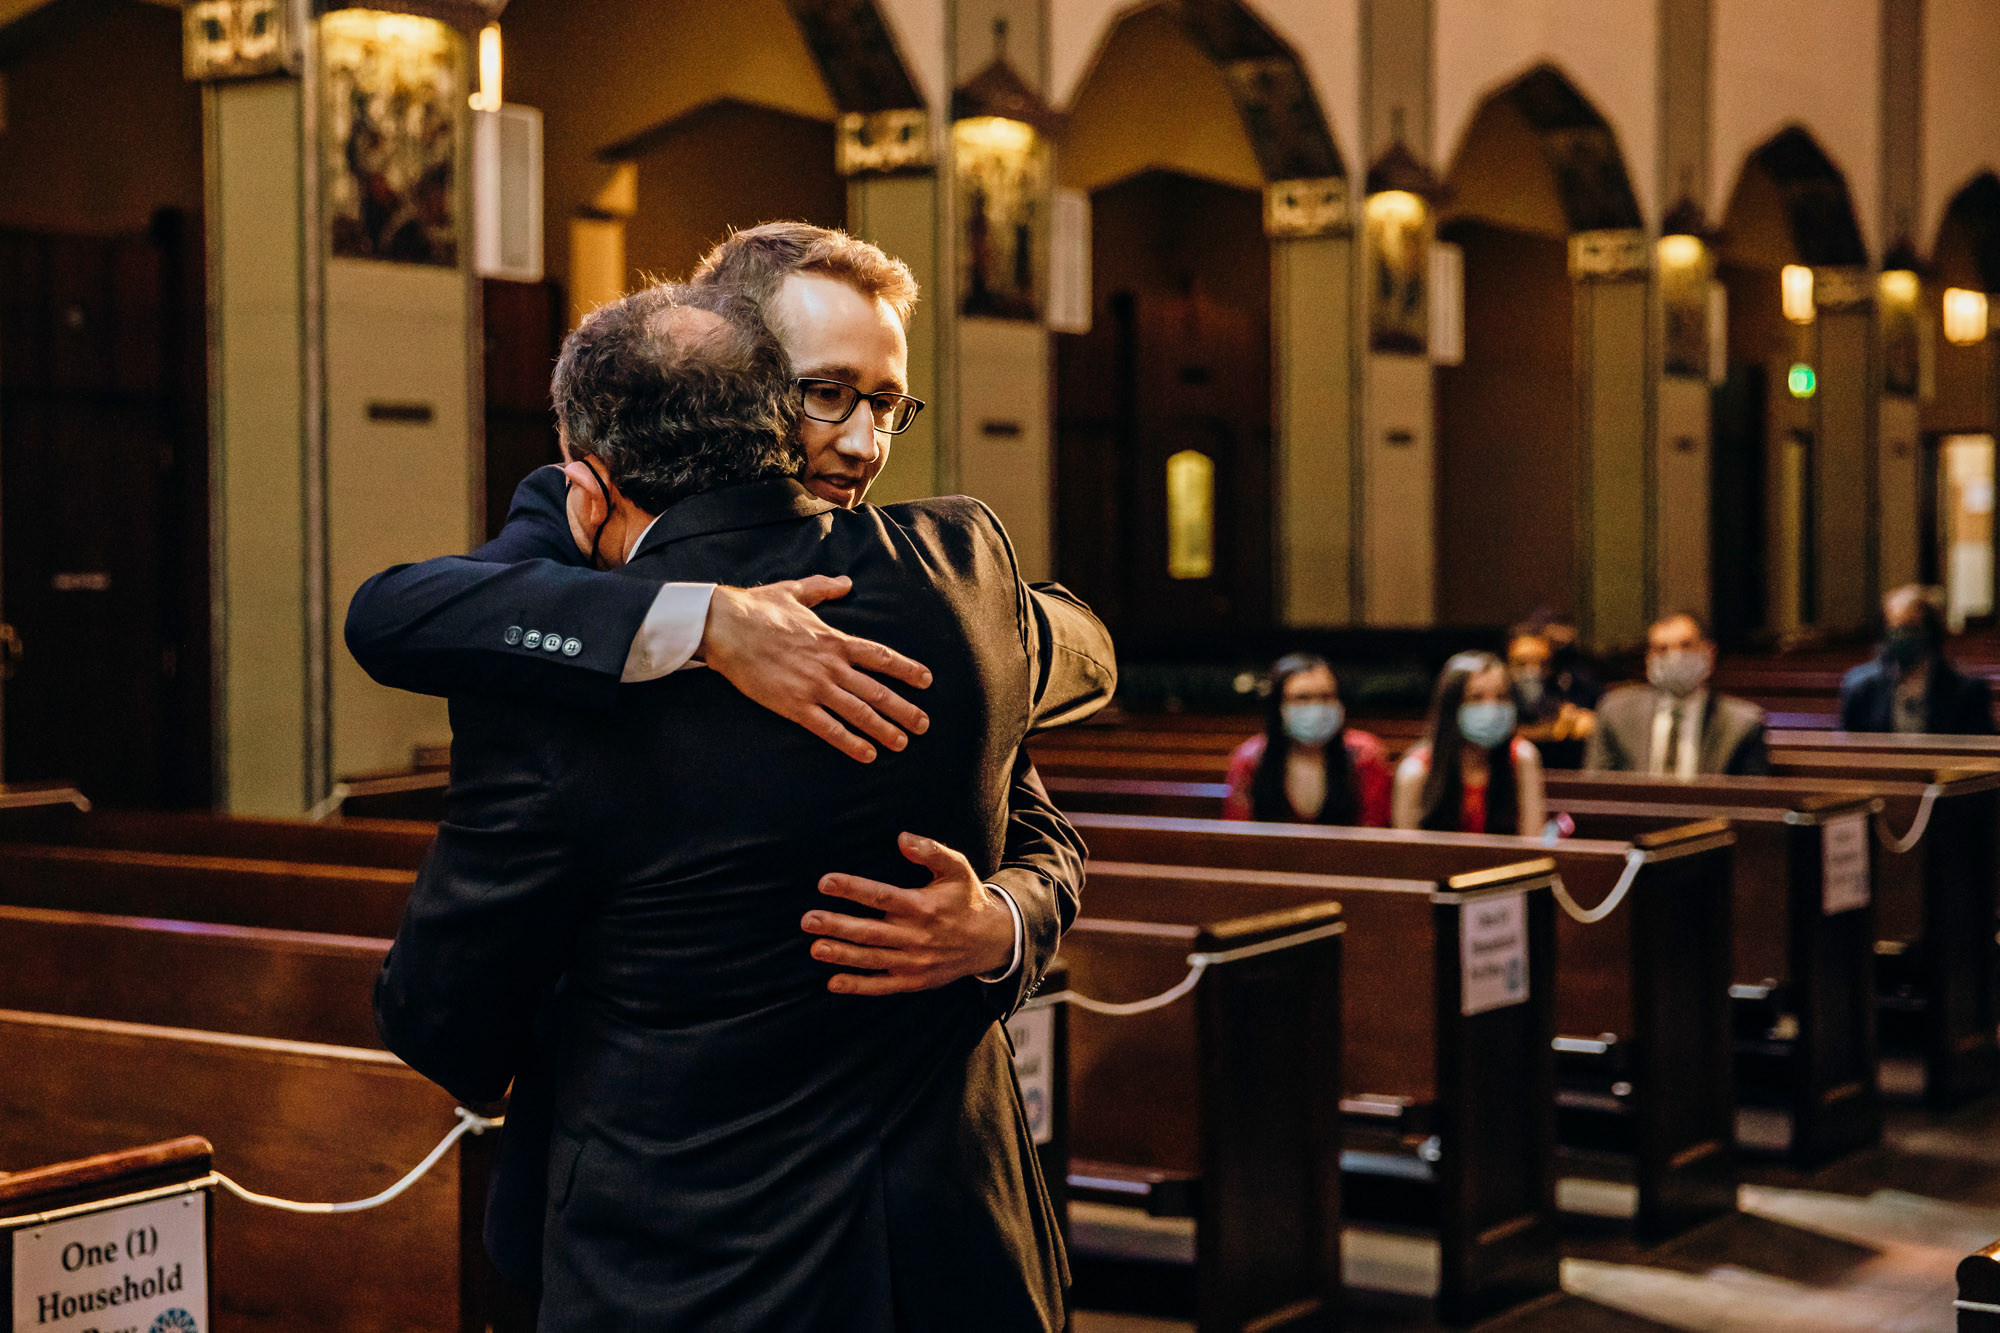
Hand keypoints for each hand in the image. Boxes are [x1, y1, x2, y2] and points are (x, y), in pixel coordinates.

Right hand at [702, 577, 931, 762]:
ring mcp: (814, 687)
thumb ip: (823, 589)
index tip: (926, 680)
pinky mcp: (794, 705)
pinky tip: (867, 754)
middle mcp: (831, 665)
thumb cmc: (757, 608)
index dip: (907, 670)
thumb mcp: (795, 590)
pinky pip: (829, 728)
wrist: (726, 627)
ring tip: (903, 744)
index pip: (881, 657)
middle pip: (878, 691)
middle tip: (923, 724)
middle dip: (904, 710)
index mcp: (835, 639)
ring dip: (884, 729)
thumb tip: (846, 583)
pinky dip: (851, 743)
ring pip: (859, 712)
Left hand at [803, 833, 1015, 994]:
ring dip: (842, 954)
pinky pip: (882, 985)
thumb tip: (902, 838)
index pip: (881, 896)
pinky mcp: (914, 980)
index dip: (852, 889)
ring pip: (872, 958)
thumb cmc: (967, 899)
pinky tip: (833, 982)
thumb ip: (931, 851)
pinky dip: (858, 986)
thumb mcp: (957, 868)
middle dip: (837, 926)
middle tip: (808, 920)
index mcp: (922, 906)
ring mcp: (914, 961)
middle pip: (870, 931)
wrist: (991, 941)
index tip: (825, 882)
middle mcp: (916, 935)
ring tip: (815, 948)